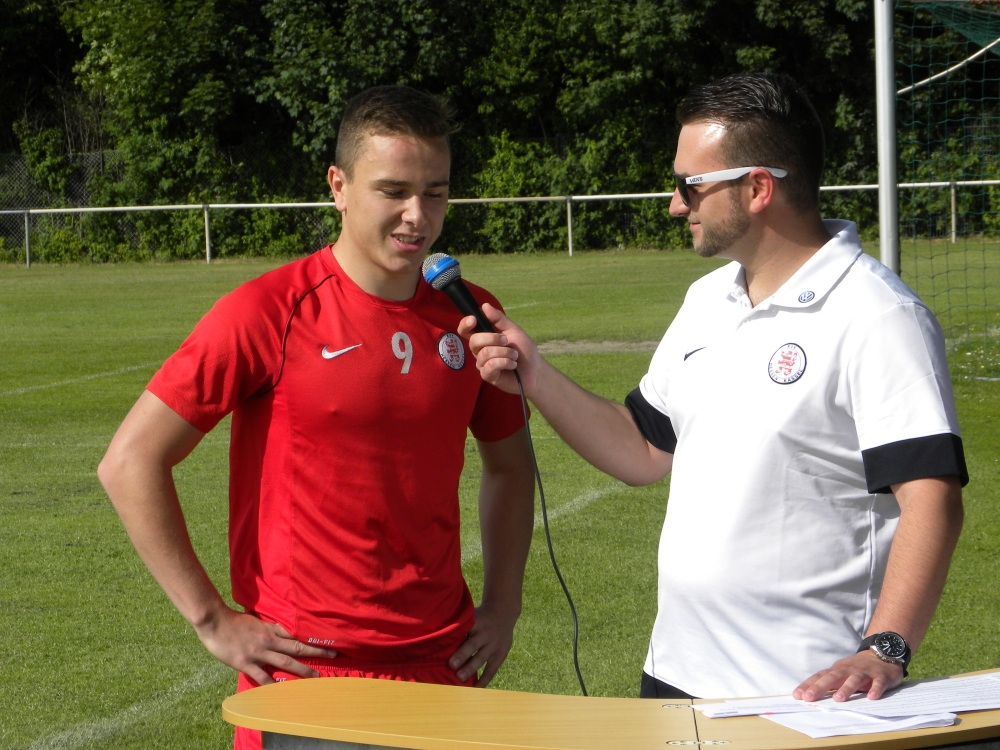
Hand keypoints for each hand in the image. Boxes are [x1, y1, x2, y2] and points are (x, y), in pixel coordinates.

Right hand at [193, 605, 337, 684]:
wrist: (214, 621)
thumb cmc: (233, 620)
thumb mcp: (255, 620)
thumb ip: (267, 627)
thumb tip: (278, 631)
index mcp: (270, 629)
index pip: (296, 634)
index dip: (311, 638)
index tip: (326, 640)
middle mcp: (269, 640)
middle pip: (297, 646)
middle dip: (317, 651)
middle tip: (334, 654)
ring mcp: (258, 652)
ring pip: (286, 661)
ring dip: (302, 669)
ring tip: (315, 677)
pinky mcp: (246, 663)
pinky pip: (262, 676)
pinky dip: (272, 684)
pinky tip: (282, 691)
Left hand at [448, 602, 519, 686]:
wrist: (504, 612)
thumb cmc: (480, 617)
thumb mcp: (472, 615)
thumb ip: (461, 625)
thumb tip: (439, 639)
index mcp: (476, 622)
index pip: (465, 629)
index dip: (455, 637)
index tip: (443, 645)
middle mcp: (486, 633)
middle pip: (473, 644)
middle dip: (462, 655)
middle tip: (451, 665)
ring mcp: (495, 645)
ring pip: (482, 658)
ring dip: (471, 669)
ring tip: (460, 679)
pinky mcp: (501, 654)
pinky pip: (492, 670)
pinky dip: (484, 680)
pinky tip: (475, 689)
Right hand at [457, 304, 540, 395]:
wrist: (534, 369)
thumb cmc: (523, 349)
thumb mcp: (513, 330)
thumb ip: (499, 319)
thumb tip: (484, 305)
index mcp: (483, 337)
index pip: (466, 331)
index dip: (465, 324)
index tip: (473, 319)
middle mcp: (480, 350)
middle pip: (474, 341)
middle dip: (493, 338)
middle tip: (507, 341)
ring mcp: (482, 364)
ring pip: (485, 353)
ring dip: (504, 352)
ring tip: (514, 356)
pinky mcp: (487, 376)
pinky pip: (490, 366)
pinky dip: (505, 363)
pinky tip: (512, 365)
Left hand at [793, 650, 903, 701]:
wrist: (882, 655)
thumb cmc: (857, 668)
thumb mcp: (841, 673)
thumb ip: (828, 683)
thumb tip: (809, 695)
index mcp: (837, 670)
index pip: (820, 677)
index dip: (808, 685)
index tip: (797, 695)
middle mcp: (848, 670)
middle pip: (832, 677)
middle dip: (820, 687)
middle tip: (809, 698)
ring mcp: (865, 672)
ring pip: (854, 679)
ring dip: (846, 688)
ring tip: (838, 699)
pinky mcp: (881, 676)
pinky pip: (878, 683)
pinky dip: (875, 689)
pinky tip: (872, 697)